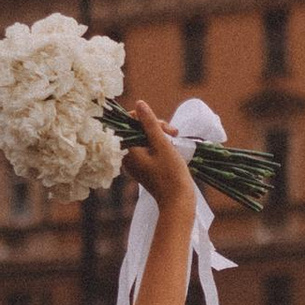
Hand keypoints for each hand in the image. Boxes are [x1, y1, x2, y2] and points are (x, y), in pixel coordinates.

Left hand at [118, 96, 194, 213]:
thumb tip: (139, 103)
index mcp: (127, 151)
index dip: (142, 117)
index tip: (160, 123)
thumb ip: (150, 123)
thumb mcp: (162, 145)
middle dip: (154, 125)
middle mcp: (127, 156)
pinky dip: (158, 143)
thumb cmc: (171, 174)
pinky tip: (171, 145)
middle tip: (173, 132)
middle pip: (135, 129)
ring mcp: (134, 162)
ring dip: (158, 133)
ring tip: (175, 137)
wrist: (177, 201)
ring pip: (143, 137)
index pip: (127, 123)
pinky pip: (147, 148)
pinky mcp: (143, 166)